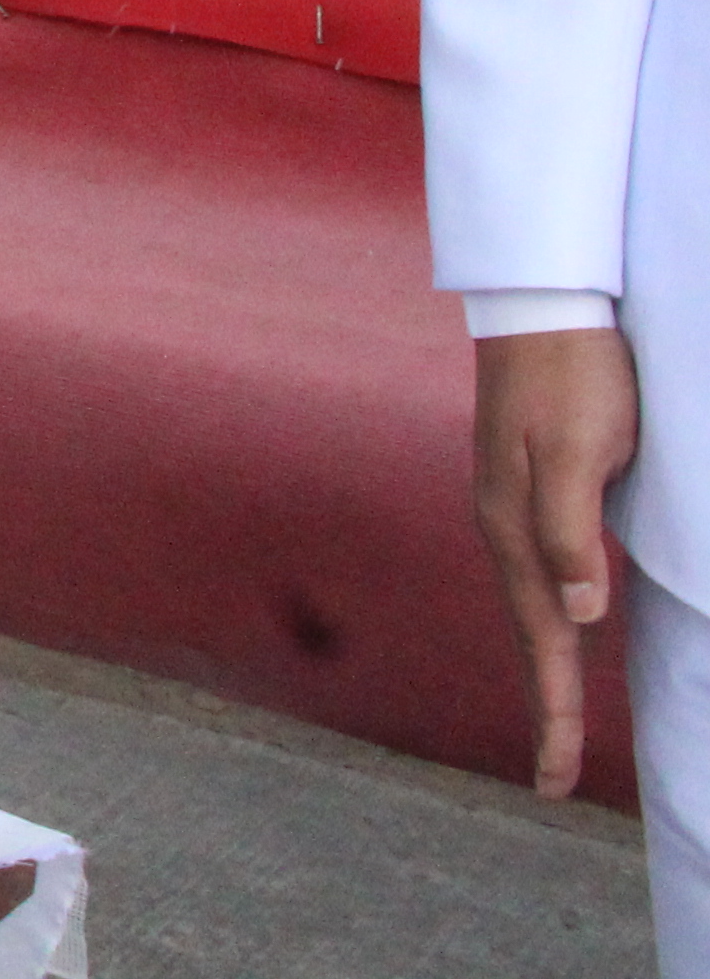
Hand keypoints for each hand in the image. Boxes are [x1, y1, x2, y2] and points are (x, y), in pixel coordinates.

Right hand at [475, 324, 639, 795]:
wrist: (543, 305)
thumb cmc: (572, 375)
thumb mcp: (577, 450)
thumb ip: (570, 532)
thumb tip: (579, 616)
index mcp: (513, 526)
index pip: (542, 640)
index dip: (556, 711)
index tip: (557, 779)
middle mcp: (505, 526)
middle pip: (532, 636)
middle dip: (548, 708)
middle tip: (555, 779)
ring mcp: (514, 509)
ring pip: (534, 610)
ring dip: (550, 670)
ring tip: (560, 723)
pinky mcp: (531, 492)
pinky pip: (541, 577)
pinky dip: (552, 623)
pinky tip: (562, 629)